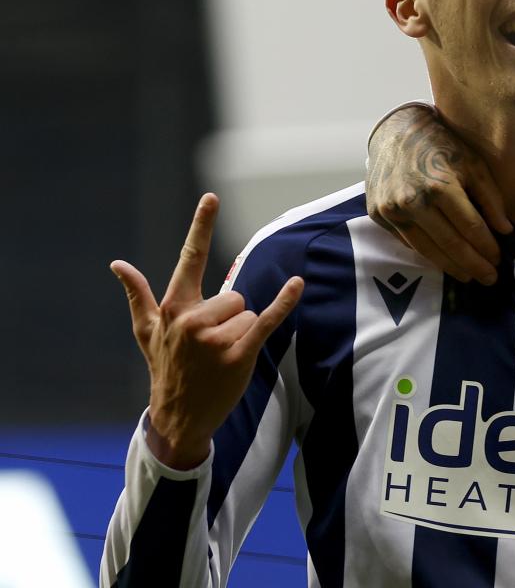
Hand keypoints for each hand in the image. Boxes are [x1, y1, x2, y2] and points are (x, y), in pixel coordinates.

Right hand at [110, 194, 303, 469]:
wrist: (178, 417)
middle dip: (229, 318)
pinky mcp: (239, 354)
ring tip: (221, 357)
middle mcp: (193, 319)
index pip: (190, 258)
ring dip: (241, 333)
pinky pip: (267, 320)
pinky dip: (284, 302)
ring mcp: (215, 338)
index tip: (211, 197)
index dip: (201, 226)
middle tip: (210, 347)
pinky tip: (297, 283)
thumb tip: (117, 264)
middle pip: (235, 295)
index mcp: (174, 308)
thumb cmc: (165, 368)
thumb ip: (138, 295)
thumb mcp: (147, 332)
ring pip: (249, 313)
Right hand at [366, 104, 512, 283]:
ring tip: (469, 277)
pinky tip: (444, 261)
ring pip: (426, 250)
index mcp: (440, 186)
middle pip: (450, 244)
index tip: (499, 260)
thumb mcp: (473, 164)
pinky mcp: (378, 215)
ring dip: (451, 267)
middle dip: (473, 265)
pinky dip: (428, 254)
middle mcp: (413, 202)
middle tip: (489, 279)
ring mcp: (392, 211)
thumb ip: (490, 198)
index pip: (470, 228)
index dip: (487, 247)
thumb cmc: (441, 145)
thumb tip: (505, 231)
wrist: (395, 132)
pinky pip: (408, 242)